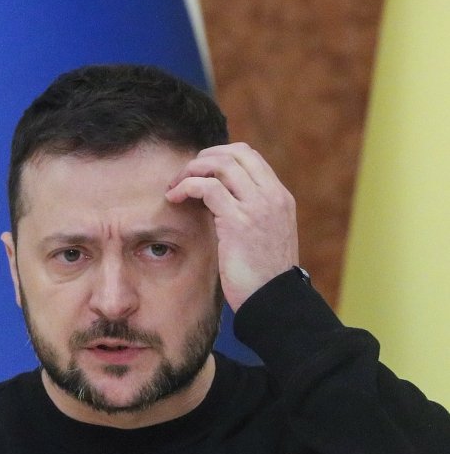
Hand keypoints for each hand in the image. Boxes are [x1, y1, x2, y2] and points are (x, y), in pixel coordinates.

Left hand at [165, 143, 298, 311]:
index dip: (221, 156)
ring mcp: (258, 206)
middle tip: (183, 175)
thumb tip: (222, 206)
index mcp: (280, 198)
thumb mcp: (264, 238)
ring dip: (191, 170)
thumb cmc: (264, 278)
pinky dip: (186, 186)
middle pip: (235, 153)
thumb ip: (251, 217)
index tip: (200, 172)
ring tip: (174, 186)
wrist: (274, 301)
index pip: (250, 157)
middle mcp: (272, 196)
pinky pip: (207, 187)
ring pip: (220, 164)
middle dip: (204, 158)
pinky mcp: (238, 221)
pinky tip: (174, 198)